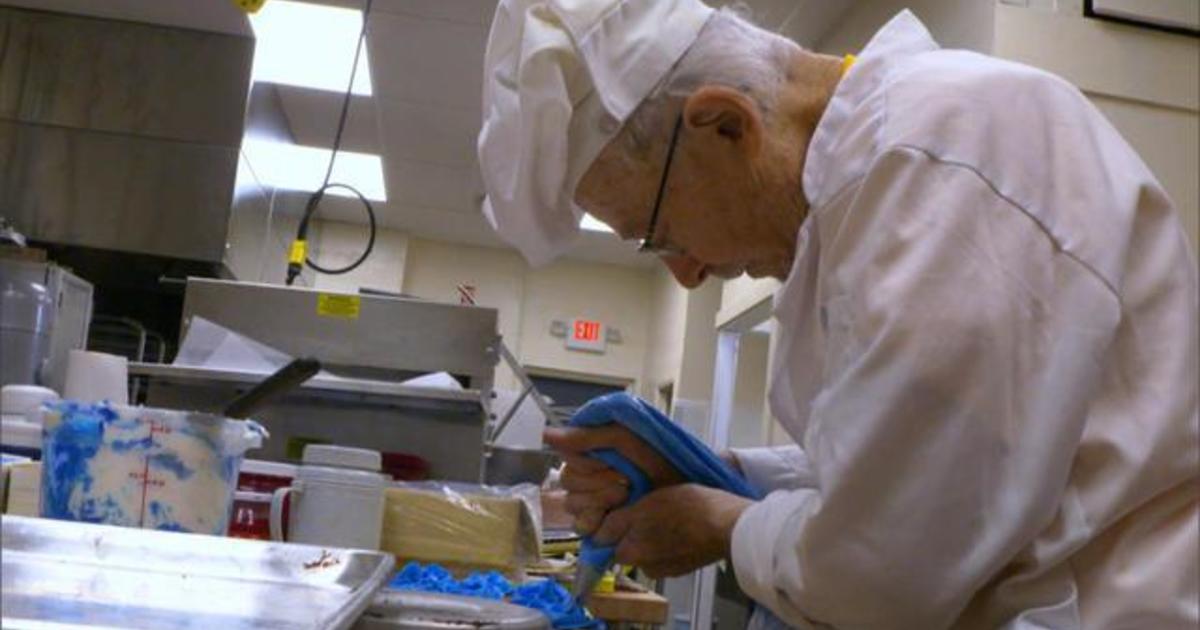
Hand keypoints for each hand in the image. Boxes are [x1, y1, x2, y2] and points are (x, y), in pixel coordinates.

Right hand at [544, 425, 681, 534]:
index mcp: (594, 453)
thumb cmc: (662, 461)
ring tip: (625, 495)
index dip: (587, 464)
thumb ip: (589, 436)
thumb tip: (547, 435)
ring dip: (598, 500)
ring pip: (572, 504)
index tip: (611, 464)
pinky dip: (596, 520)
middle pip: (568, 482)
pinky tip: (615, 514)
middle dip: (596, 483)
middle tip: (624, 481)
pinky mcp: (603, 525)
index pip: (567, 459)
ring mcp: (595, 502)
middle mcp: (591, 477)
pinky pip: (582, 526)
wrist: (687, 491)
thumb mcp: (628, 441)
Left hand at [593, 484, 751, 577]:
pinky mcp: (682, 568)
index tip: (617, 510)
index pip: (604, 539)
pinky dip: (668, 543)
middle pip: (626, 545)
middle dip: (631, 530)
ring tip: (667, 516)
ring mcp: (664, 569)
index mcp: (631, 550)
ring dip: (650, 536)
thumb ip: (619, 520)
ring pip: (645, 549)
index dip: (609, 523)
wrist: (727, 526)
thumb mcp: (646, 503)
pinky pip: (664, 554)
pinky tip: (680, 527)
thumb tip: (600, 533)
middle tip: (646, 509)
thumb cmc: (688, 508)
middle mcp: (644, 565)